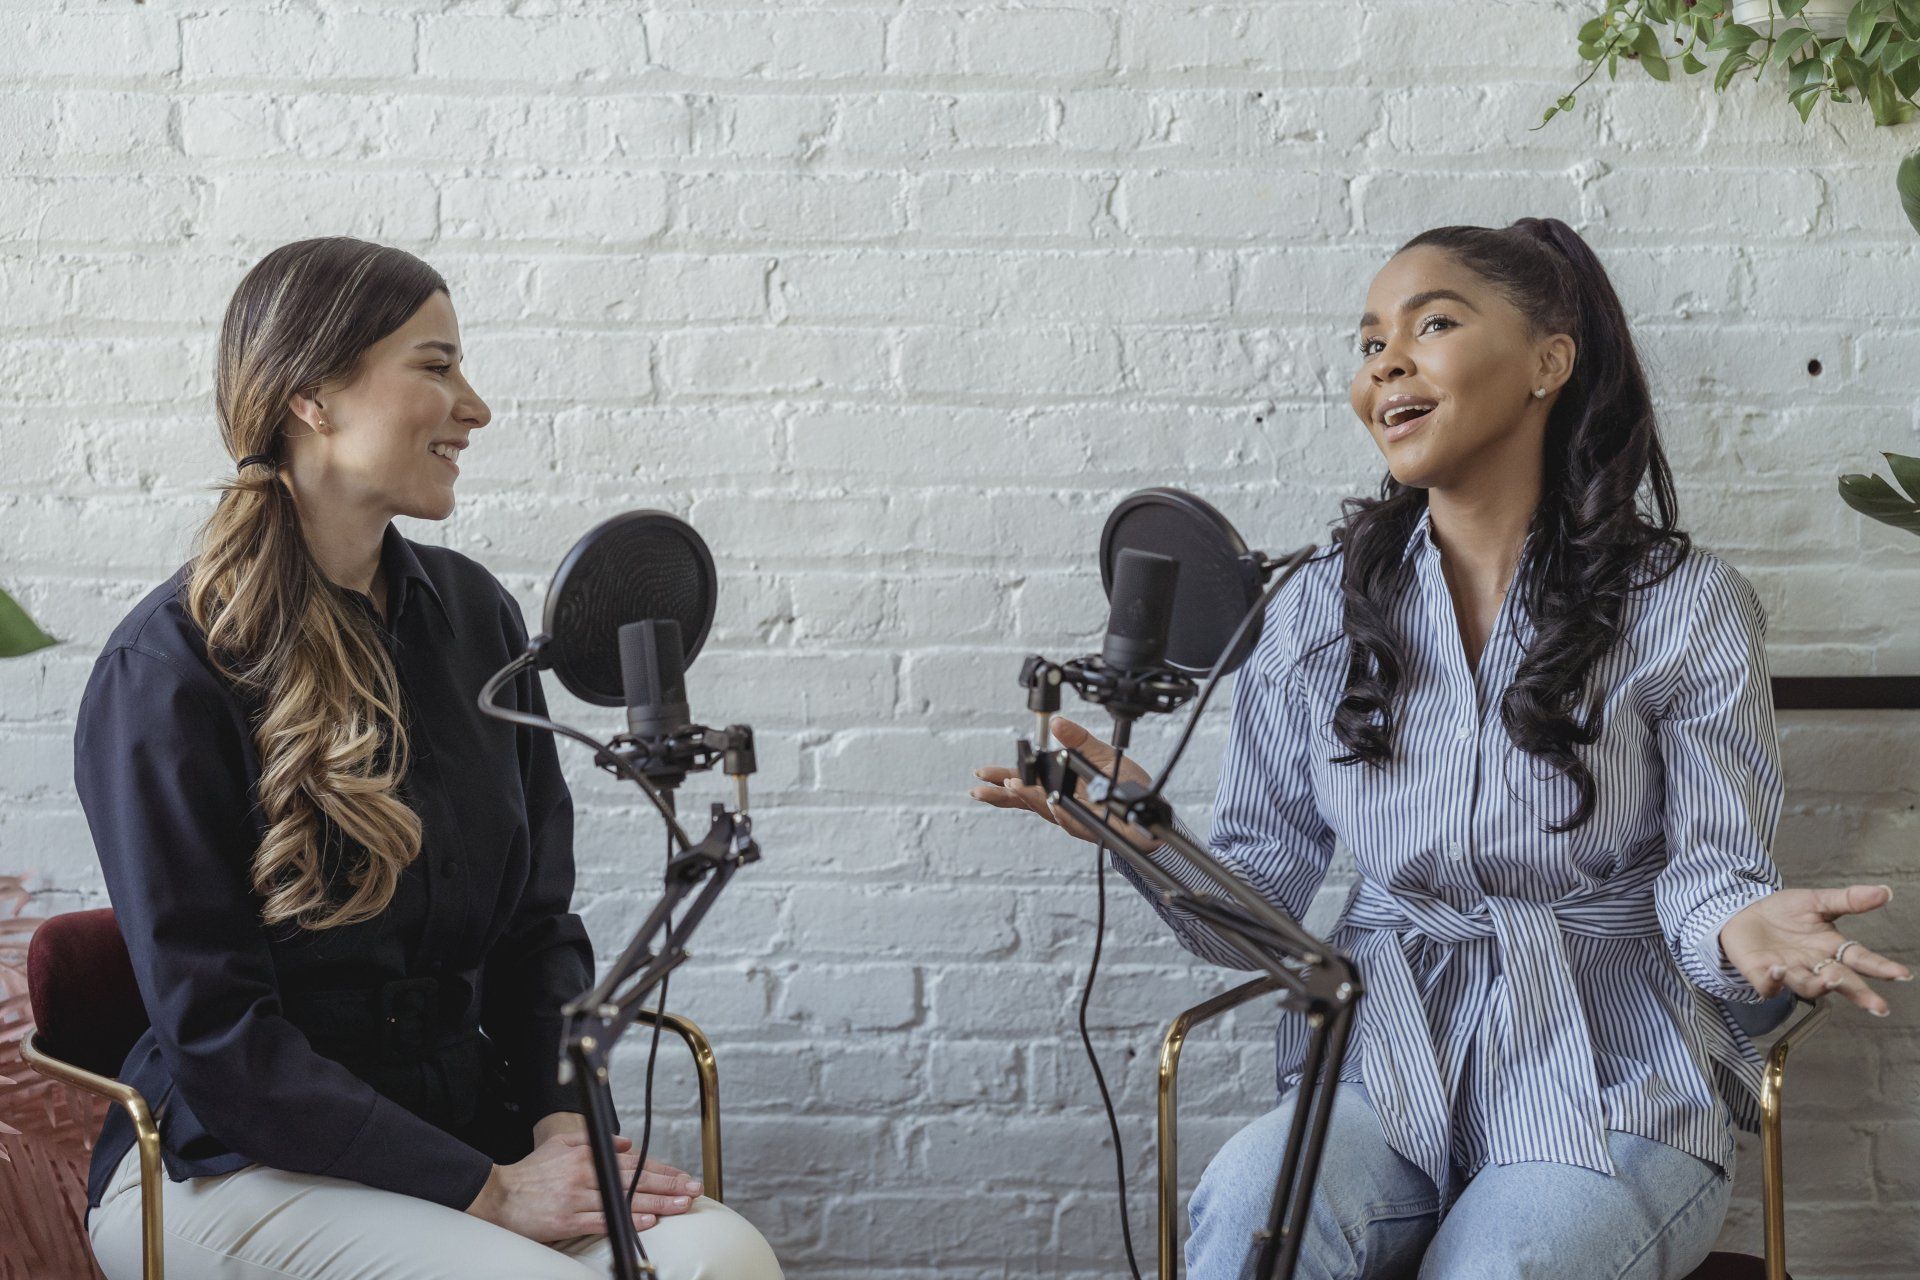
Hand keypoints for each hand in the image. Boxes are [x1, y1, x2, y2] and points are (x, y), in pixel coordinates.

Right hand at [465, 1130, 703, 1242]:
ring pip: (625, 1200)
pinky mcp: (568, 1220)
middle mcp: (586, 1174)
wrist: (498, 1194)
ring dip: (657, 1204)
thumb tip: (628, 1143)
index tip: (683, 1176)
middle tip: (694, 1190)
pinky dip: (627, 1221)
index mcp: (587, 1155)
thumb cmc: (531, 1171)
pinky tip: (648, 1222)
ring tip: (682, 1206)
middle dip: (669, 1185)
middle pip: (636, 1180)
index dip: (661, 1169)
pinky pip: (604, 1220)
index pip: (633, 1162)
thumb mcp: (562, 1144)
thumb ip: (597, 1140)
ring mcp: (578, 1198)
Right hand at [968, 716, 1157, 851]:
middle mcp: (1060, 803)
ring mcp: (1073, 817)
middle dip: (1003, 795)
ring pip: (1045, 808)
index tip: (982, 775)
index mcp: (1057, 785)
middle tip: (981, 790)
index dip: (1001, 780)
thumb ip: (1078, 739)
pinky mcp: (1090, 826)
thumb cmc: (1123, 784)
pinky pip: (1072, 820)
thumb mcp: (1100, 754)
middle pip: (1025, 800)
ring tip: (1012, 785)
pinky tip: (1052, 804)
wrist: (1149, 809)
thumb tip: (1056, 723)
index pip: (1024, 783)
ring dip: (1029, 797)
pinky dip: (1060, 811)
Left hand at [1719, 884, 1910, 1016]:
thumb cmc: (1783, 912)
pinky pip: (1768, 984)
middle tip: (1877, 1006)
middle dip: (1859, 993)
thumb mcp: (1817, 901)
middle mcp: (1814, 965)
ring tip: (1830, 979)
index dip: (1881, 967)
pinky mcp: (1760, 974)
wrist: (1743, 912)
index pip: (1860, 960)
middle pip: (1840, 982)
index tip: (1902, 974)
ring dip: (1819, 985)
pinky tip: (1778, 970)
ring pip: (1807, 986)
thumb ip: (1849, 900)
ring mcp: (1788, 972)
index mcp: (1831, 948)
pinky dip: (1774, 981)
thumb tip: (1885, 891)